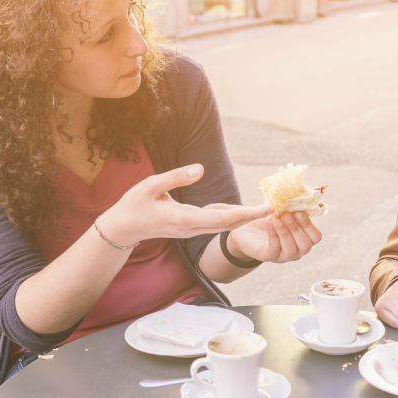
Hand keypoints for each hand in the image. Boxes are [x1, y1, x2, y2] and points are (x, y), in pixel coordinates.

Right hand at [100, 164, 273, 245]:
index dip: (246, 214)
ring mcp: (191, 229)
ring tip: (264, 209)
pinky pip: (216, 223)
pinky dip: (231, 217)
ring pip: (224, 225)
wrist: (123, 228)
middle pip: (228, 224)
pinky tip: (242, 211)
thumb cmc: (134, 205)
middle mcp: (192, 227)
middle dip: (252, 217)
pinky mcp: (190, 226)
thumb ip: (175, 176)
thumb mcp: (150, 185)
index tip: (265, 209)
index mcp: (184, 219)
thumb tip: (200, 168)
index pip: (222, 218)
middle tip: (275, 208)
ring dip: (244, 218)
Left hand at [228, 211, 321, 263]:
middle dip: (297, 228)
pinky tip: (269, 222)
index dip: (310, 225)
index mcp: (303, 238)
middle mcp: (296, 250)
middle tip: (286, 214)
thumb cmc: (269, 218)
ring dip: (285, 232)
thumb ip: (292, 206)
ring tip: (277, 218)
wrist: (246, 227)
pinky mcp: (267, 256)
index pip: (316, 237)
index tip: (299, 211)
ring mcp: (282, 256)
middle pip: (306, 245)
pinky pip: (274, 249)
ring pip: (291, 250)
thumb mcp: (282, 210)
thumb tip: (298, 195)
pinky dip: (273, 234)